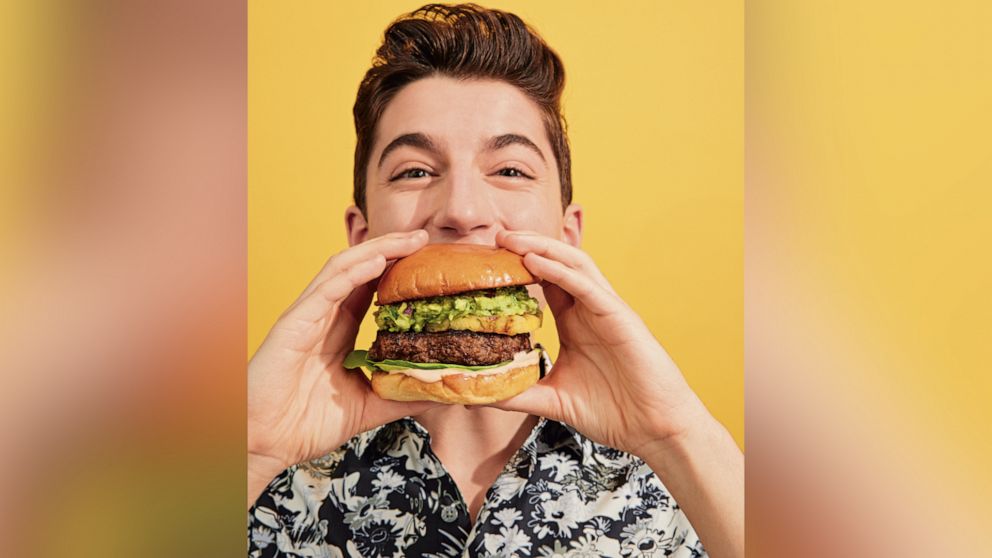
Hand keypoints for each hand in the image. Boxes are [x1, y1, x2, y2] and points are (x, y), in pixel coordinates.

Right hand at [247, 230, 438, 501]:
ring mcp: (308, 316)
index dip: (399, 268)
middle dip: (393, 248)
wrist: (267, 444)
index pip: (372, 286)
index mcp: (341, 329)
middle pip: (361, 268)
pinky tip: (377, 262)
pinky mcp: (293, 324)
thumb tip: (443, 391)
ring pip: (344, 268)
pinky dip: (353, 273)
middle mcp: (325, 316)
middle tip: (425, 237)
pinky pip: (325, 290)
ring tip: (409, 240)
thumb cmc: (307, 424)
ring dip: (378, 250)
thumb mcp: (369, 406)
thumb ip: (401, 394)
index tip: (430, 260)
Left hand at [490, 230, 711, 457]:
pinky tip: (534, 261)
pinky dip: (559, 271)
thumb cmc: (614, 412)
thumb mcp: (553, 399)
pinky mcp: (619, 317)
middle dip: (526, 246)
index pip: (543, 282)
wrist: (654, 428)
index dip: (517, 267)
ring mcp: (606, 310)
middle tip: (495, 236)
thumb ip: (519, 393)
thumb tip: (480, 395)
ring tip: (510, 239)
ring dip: (541, 247)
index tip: (486, 261)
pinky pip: (587, 286)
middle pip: (556, 263)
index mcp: (575, 322)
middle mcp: (589, 309)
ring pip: (573, 263)